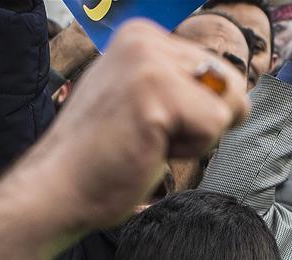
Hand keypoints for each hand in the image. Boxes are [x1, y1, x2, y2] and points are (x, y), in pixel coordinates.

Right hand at [19, 20, 249, 233]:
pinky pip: (215, 126)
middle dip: (202, 123)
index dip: (194, 113)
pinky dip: (189, 150)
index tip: (144, 125)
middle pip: (230, 85)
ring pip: (227, 105)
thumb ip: (180, 86)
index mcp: (140, 36)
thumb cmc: (99, 159)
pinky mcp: (156, 93)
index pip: (216, 72)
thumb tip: (235, 92)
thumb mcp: (141, 101)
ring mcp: (148, 63)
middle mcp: (145, 39)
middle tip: (148, 138)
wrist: (56, 190)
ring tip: (147, 142)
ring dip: (195, 138)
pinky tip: (148, 149)